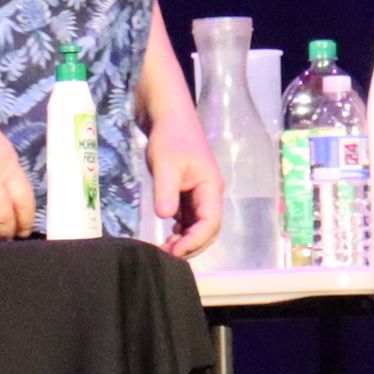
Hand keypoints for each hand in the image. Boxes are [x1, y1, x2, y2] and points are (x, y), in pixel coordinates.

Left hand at [146, 114, 223, 259]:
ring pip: (198, 227)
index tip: (174, 251)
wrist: (168, 118)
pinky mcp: (187, 195)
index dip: (195, 241)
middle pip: (207, 230)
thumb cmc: (169, 138)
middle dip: (190, 246)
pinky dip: (180, 232)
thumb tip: (166, 216)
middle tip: (166, 256)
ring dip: (184, 242)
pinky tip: (165, 238)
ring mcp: (199, 196)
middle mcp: (209, 195)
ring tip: (163, 251)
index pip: (210, 223)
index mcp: (210, 188)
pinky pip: (188, 220)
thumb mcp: (165, 163)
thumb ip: (166, 190)